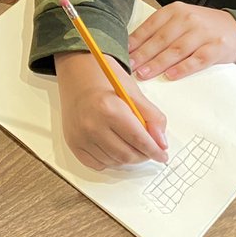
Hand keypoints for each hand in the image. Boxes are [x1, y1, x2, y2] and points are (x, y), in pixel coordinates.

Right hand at [55, 51, 168, 168]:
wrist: (76, 73)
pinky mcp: (73, 142)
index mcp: (109, 109)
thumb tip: (161, 143)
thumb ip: (152, 117)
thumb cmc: (104, 79)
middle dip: (142, 156)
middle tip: (148, 150)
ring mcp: (80, 136)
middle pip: (126, 155)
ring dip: (127, 159)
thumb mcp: (133, 92)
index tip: (162, 156)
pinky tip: (114, 148)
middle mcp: (92, 124)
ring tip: (131, 146)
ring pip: (113, 162)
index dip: (154, 151)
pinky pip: (97, 164)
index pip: (139, 140)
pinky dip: (110, 161)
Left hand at [127, 2, 235, 80]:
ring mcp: (203, 33)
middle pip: (161, 39)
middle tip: (129, 67)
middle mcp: (188, 19)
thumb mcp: (180, 21)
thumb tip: (132, 47)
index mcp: (175, 10)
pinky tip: (170, 75)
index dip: (135, 41)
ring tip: (144, 74)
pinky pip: (197, 59)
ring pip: (176, 50)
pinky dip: (183, 68)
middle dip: (143, 54)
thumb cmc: (201, 27)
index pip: (150, 26)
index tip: (122, 53)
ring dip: (158, 63)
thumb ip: (160, 30)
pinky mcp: (216, 47)